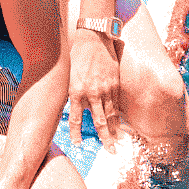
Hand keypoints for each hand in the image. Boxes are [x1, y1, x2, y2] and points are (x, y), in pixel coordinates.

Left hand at [67, 26, 125, 144]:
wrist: (93, 37)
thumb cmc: (77, 54)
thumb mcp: (69, 75)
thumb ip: (74, 93)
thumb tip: (76, 107)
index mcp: (76, 91)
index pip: (77, 119)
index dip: (77, 133)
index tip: (78, 145)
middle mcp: (92, 92)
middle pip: (99, 121)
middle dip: (105, 139)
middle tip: (111, 152)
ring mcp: (105, 88)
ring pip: (111, 114)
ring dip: (114, 130)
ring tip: (117, 142)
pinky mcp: (115, 82)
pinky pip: (116, 103)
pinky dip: (118, 115)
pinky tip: (119, 124)